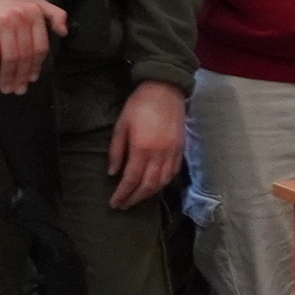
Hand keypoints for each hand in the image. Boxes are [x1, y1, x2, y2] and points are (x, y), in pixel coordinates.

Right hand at [0, 0, 67, 93]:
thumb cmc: (6, 7)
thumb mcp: (33, 4)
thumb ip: (53, 14)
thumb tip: (64, 32)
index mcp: (34, 12)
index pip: (40, 46)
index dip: (37, 66)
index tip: (32, 79)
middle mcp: (20, 15)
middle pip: (25, 54)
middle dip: (22, 76)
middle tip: (18, 89)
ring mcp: (2, 21)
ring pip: (10, 56)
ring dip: (8, 76)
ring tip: (6, 88)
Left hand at [108, 81, 186, 208]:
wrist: (166, 89)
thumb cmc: (139, 105)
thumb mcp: (121, 125)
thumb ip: (117, 151)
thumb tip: (113, 172)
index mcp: (142, 148)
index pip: (131, 179)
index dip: (122, 194)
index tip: (114, 203)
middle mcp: (159, 155)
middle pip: (148, 185)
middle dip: (135, 198)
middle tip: (124, 205)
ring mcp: (172, 153)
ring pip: (162, 182)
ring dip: (149, 194)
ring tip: (138, 198)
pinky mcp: (181, 149)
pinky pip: (173, 173)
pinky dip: (163, 183)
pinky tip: (155, 186)